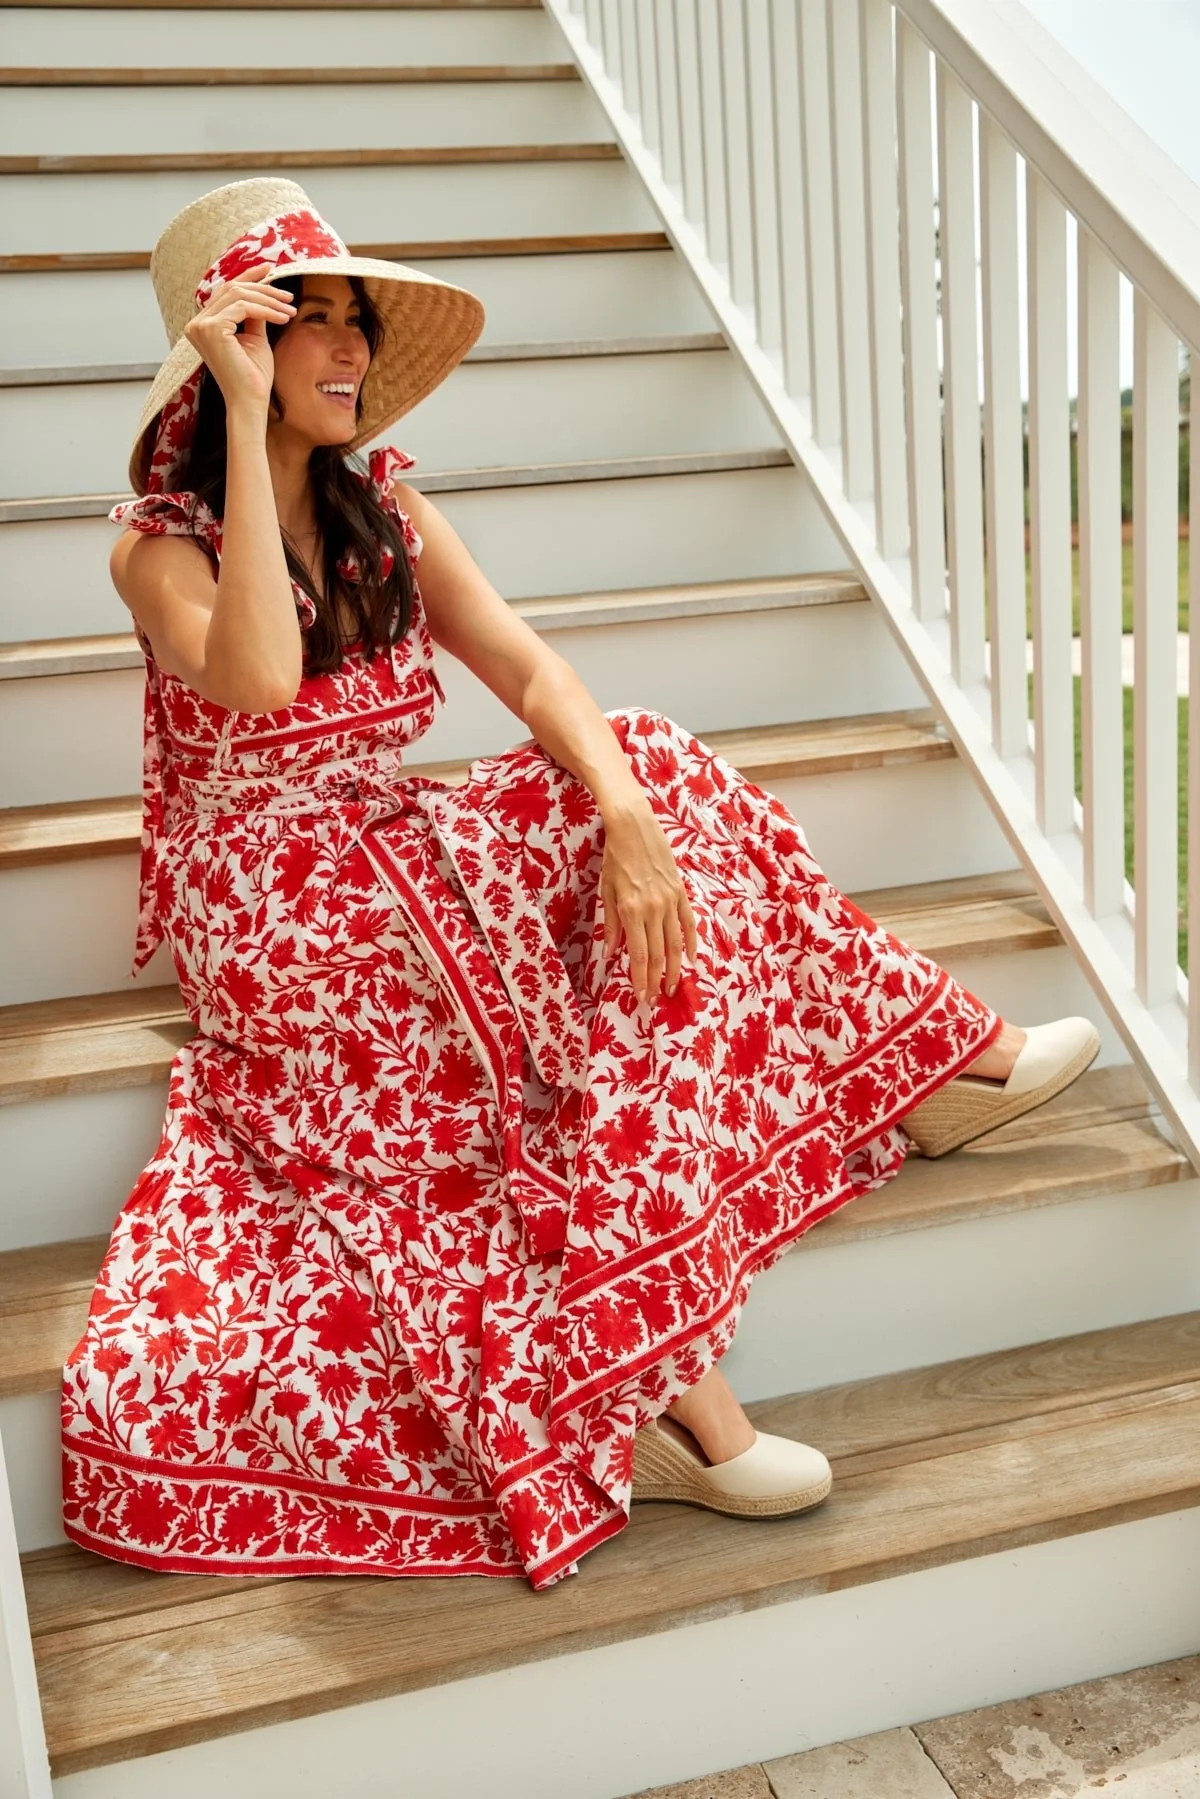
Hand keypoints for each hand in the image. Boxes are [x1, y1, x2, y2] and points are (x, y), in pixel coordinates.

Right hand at [182, 261, 296, 416]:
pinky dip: (266, 310)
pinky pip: (243, 307)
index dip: (248, 277)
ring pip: (238, 295)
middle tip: (288, 295)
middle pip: (231, 289)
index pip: (225, 292)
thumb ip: (254, 314)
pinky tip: (283, 317)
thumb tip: (264, 291)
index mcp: (203, 325)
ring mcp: (200, 326)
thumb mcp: (255, 337)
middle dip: (263, 288)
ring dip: (269, 299)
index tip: (270, 268)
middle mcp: (196, 324)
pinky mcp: (211, 329)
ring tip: (290, 309)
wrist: (251, 402)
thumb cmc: (254, 376)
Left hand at [600, 799, 699, 1003]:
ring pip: (677, 943)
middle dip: (658, 980)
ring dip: (676, 968)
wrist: (634, 825)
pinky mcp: (680, 892)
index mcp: (632, 910)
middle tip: (657, 1000)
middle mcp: (653, 909)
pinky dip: (692, 943)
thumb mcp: (606, 891)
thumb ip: (611, 924)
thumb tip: (611, 953)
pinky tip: (693, 960)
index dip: (642, 979)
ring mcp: (670, 900)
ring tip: (674, 988)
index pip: (640, 954)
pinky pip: (689, 923)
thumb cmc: (615, 857)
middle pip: (660, 954)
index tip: (642, 997)